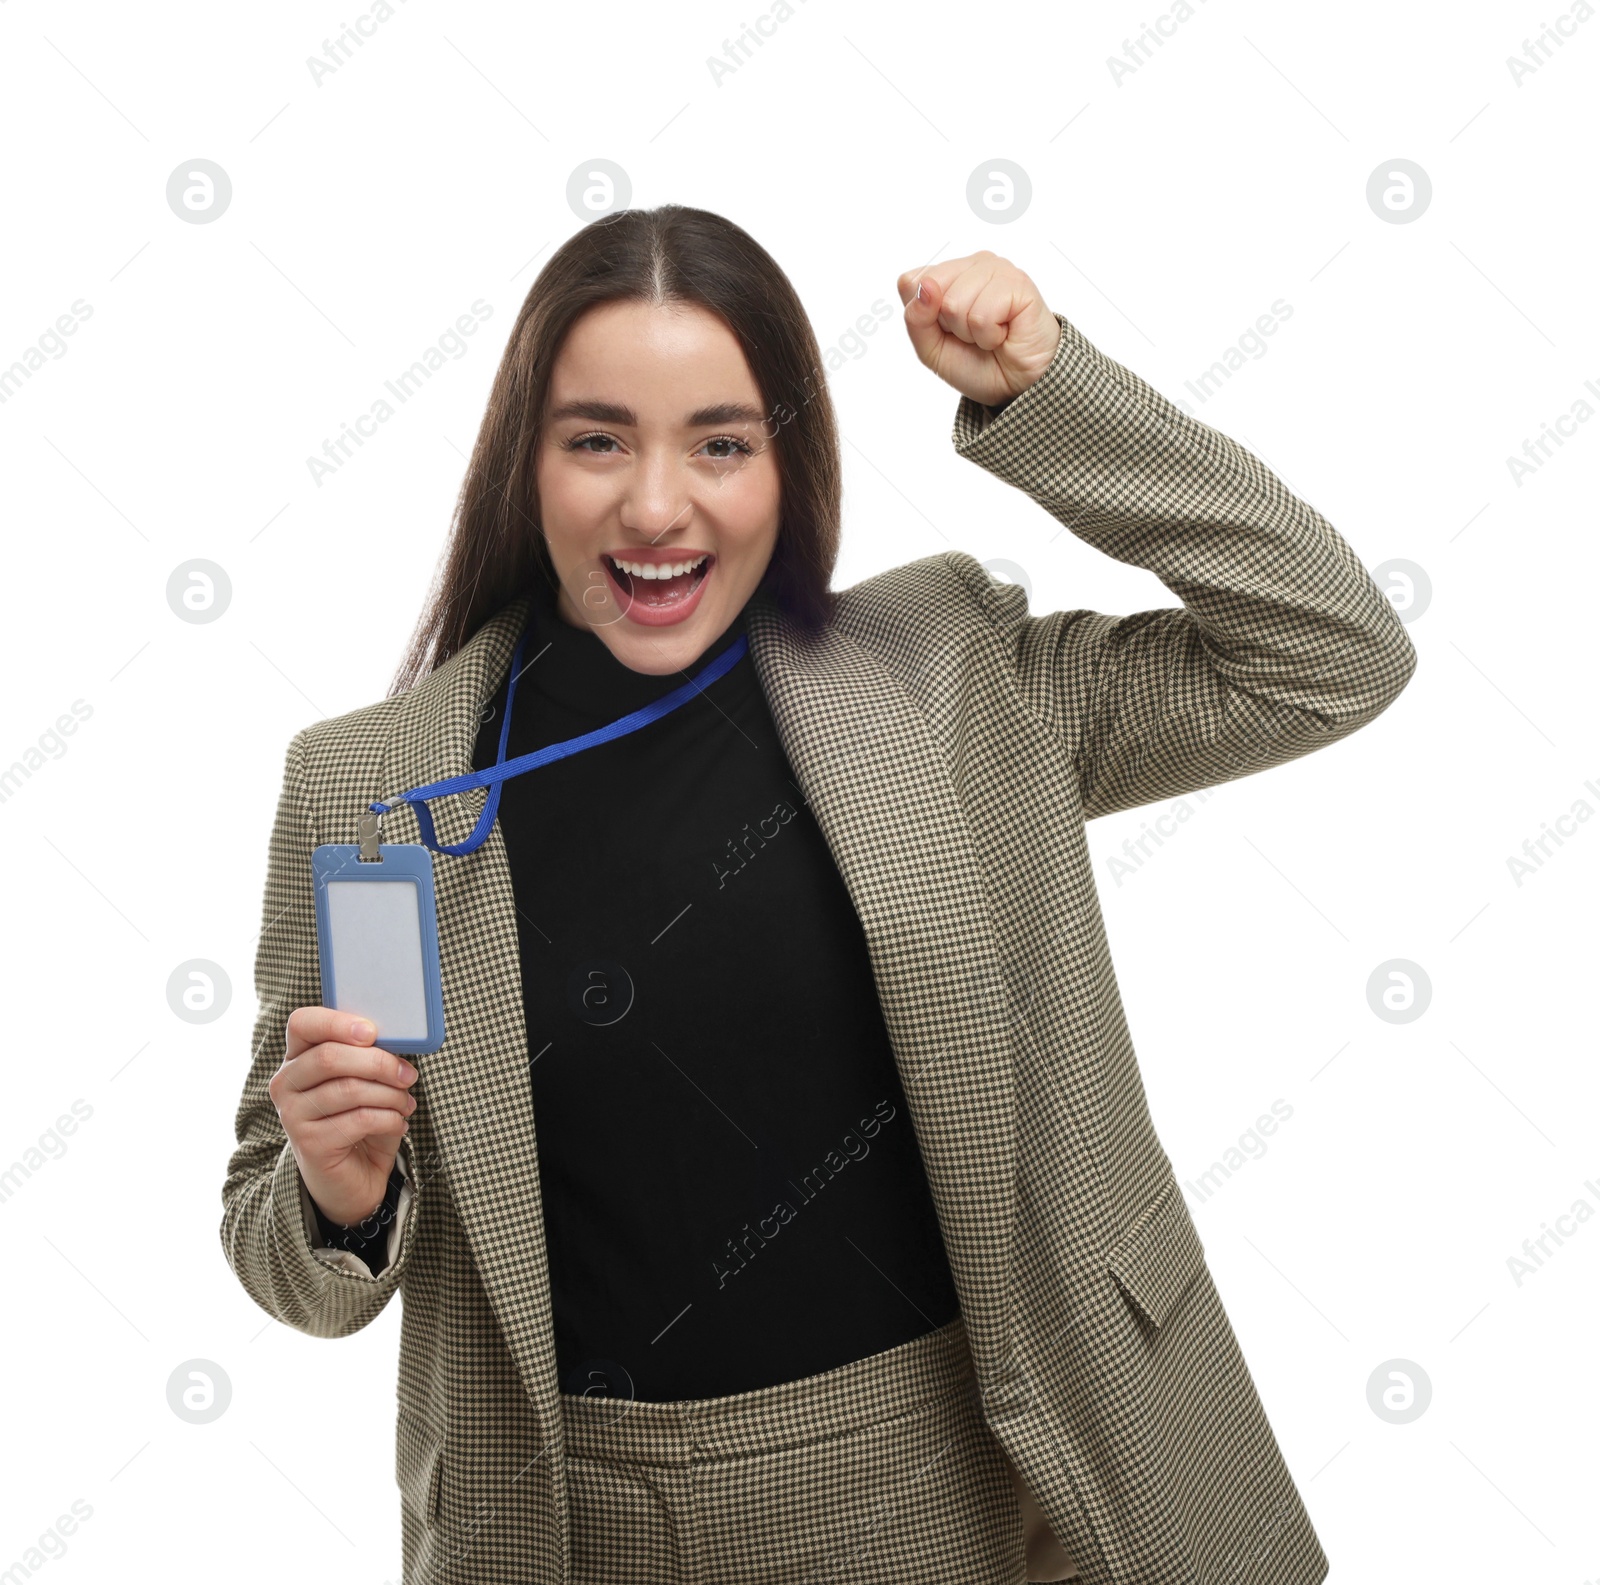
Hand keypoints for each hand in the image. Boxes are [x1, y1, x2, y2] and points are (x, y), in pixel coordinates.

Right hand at [269, 1006, 417, 1227]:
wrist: (352, 1179)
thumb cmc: (359, 1120)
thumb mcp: (365, 1082)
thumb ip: (370, 1057)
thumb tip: (398, 1041)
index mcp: (298, 1057)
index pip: (303, 1023)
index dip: (338, 1022)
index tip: (372, 1032)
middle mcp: (286, 1083)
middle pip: (329, 1056)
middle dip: (379, 1063)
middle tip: (408, 1075)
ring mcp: (292, 1114)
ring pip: (349, 1088)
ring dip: (391, 1095)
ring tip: (406, 1103)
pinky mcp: (309, 1143)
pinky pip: (360, 1118)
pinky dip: (390, 1118)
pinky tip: (399, 1123)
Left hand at [894, 251, 1060, 406]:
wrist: (1016, 386)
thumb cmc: (977, 364)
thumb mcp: (931, 349)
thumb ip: (916, 319)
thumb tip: (925, 286)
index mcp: (950, 273)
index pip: (911, 282)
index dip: (925, 318)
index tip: (948, 331)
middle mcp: (973, 265)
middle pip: (932, 289)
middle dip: (948, 325)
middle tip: (972, 334)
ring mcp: (998, 269)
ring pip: (955, 303)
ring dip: (971, 333)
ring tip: (990, 334)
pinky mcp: (1019, 283)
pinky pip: (982, 315)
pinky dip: (989, 336)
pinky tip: (1004, 334)